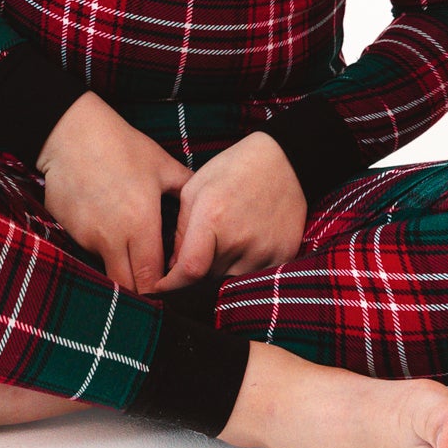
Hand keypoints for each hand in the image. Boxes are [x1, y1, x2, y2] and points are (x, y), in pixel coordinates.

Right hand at [37, 92, 192, 292]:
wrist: (71, 135)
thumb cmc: (122, 147)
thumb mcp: (163, 165)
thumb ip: (186, 191)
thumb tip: (203, 208)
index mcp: (140, 225)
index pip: (151, 278)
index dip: (163, 287)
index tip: (172, 282)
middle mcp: (112, 239)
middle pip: (127, 286)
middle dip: (142, 288)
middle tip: (155, 277)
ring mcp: (86, 238)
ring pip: (107, 270)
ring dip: (122, 268)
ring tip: (134, 250)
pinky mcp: (69, 232)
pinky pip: (89, 251)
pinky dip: (103, 249)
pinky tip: (111, 228)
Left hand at [150, 132, 307, 292]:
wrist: (286, 159)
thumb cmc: (236, 168)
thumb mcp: (195, 188)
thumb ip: (180, 230)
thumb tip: (174, 265)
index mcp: (212, 218)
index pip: (188, 271)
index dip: (171, 286)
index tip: (162, 287)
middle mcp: (239, 238)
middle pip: (208, 278)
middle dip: (196, 273)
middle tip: (200, 252)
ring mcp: (264, 248)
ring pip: (232, 282)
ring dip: (222, 272)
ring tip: (226, 245)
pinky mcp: (284, 253)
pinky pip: (257, 277)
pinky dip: (246, 270)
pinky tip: (247, 248)